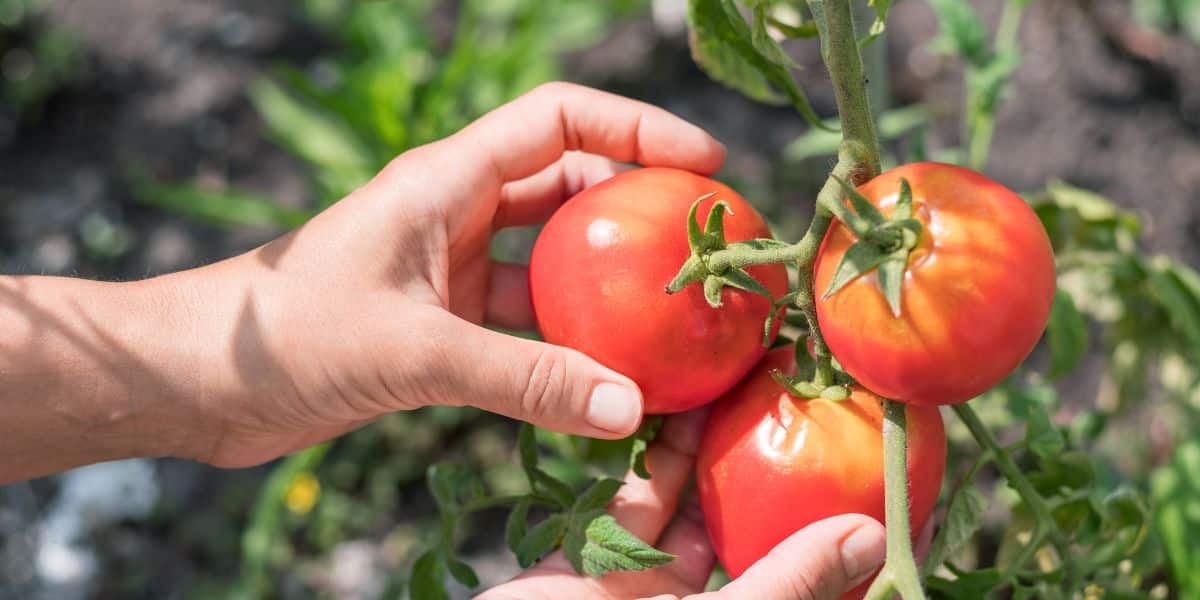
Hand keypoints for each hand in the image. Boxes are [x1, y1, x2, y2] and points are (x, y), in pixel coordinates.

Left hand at [172, 82, 727, 466]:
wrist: (201, 382)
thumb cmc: (286, 337)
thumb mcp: (415, 351)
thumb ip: (523, 380)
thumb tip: (628, 410)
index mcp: (446, 180)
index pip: (559, 119)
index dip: (635, 128)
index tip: (703, 163)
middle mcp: (455, 212)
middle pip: (568, 186)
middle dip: (636, 208)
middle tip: (701, 245)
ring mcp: (450, 268)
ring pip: (551, 260)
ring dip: (604, 283)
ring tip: (670, 314)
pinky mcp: (441, 323)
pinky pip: (525, 322)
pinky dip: (565, 345)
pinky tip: (605, 379)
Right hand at [479, 408, 887, 599]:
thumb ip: (784, 586)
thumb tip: (872, 537)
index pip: (830, 583)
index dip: (875, 534)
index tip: (912, 467)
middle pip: (766, 533)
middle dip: (796, 470)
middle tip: (826, 397)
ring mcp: (648, 593)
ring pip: (700, 508)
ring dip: (723, 449)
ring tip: (754, 381)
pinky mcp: (591, 567)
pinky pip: (634, 502)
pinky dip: (654, 458)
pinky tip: (672, 404)